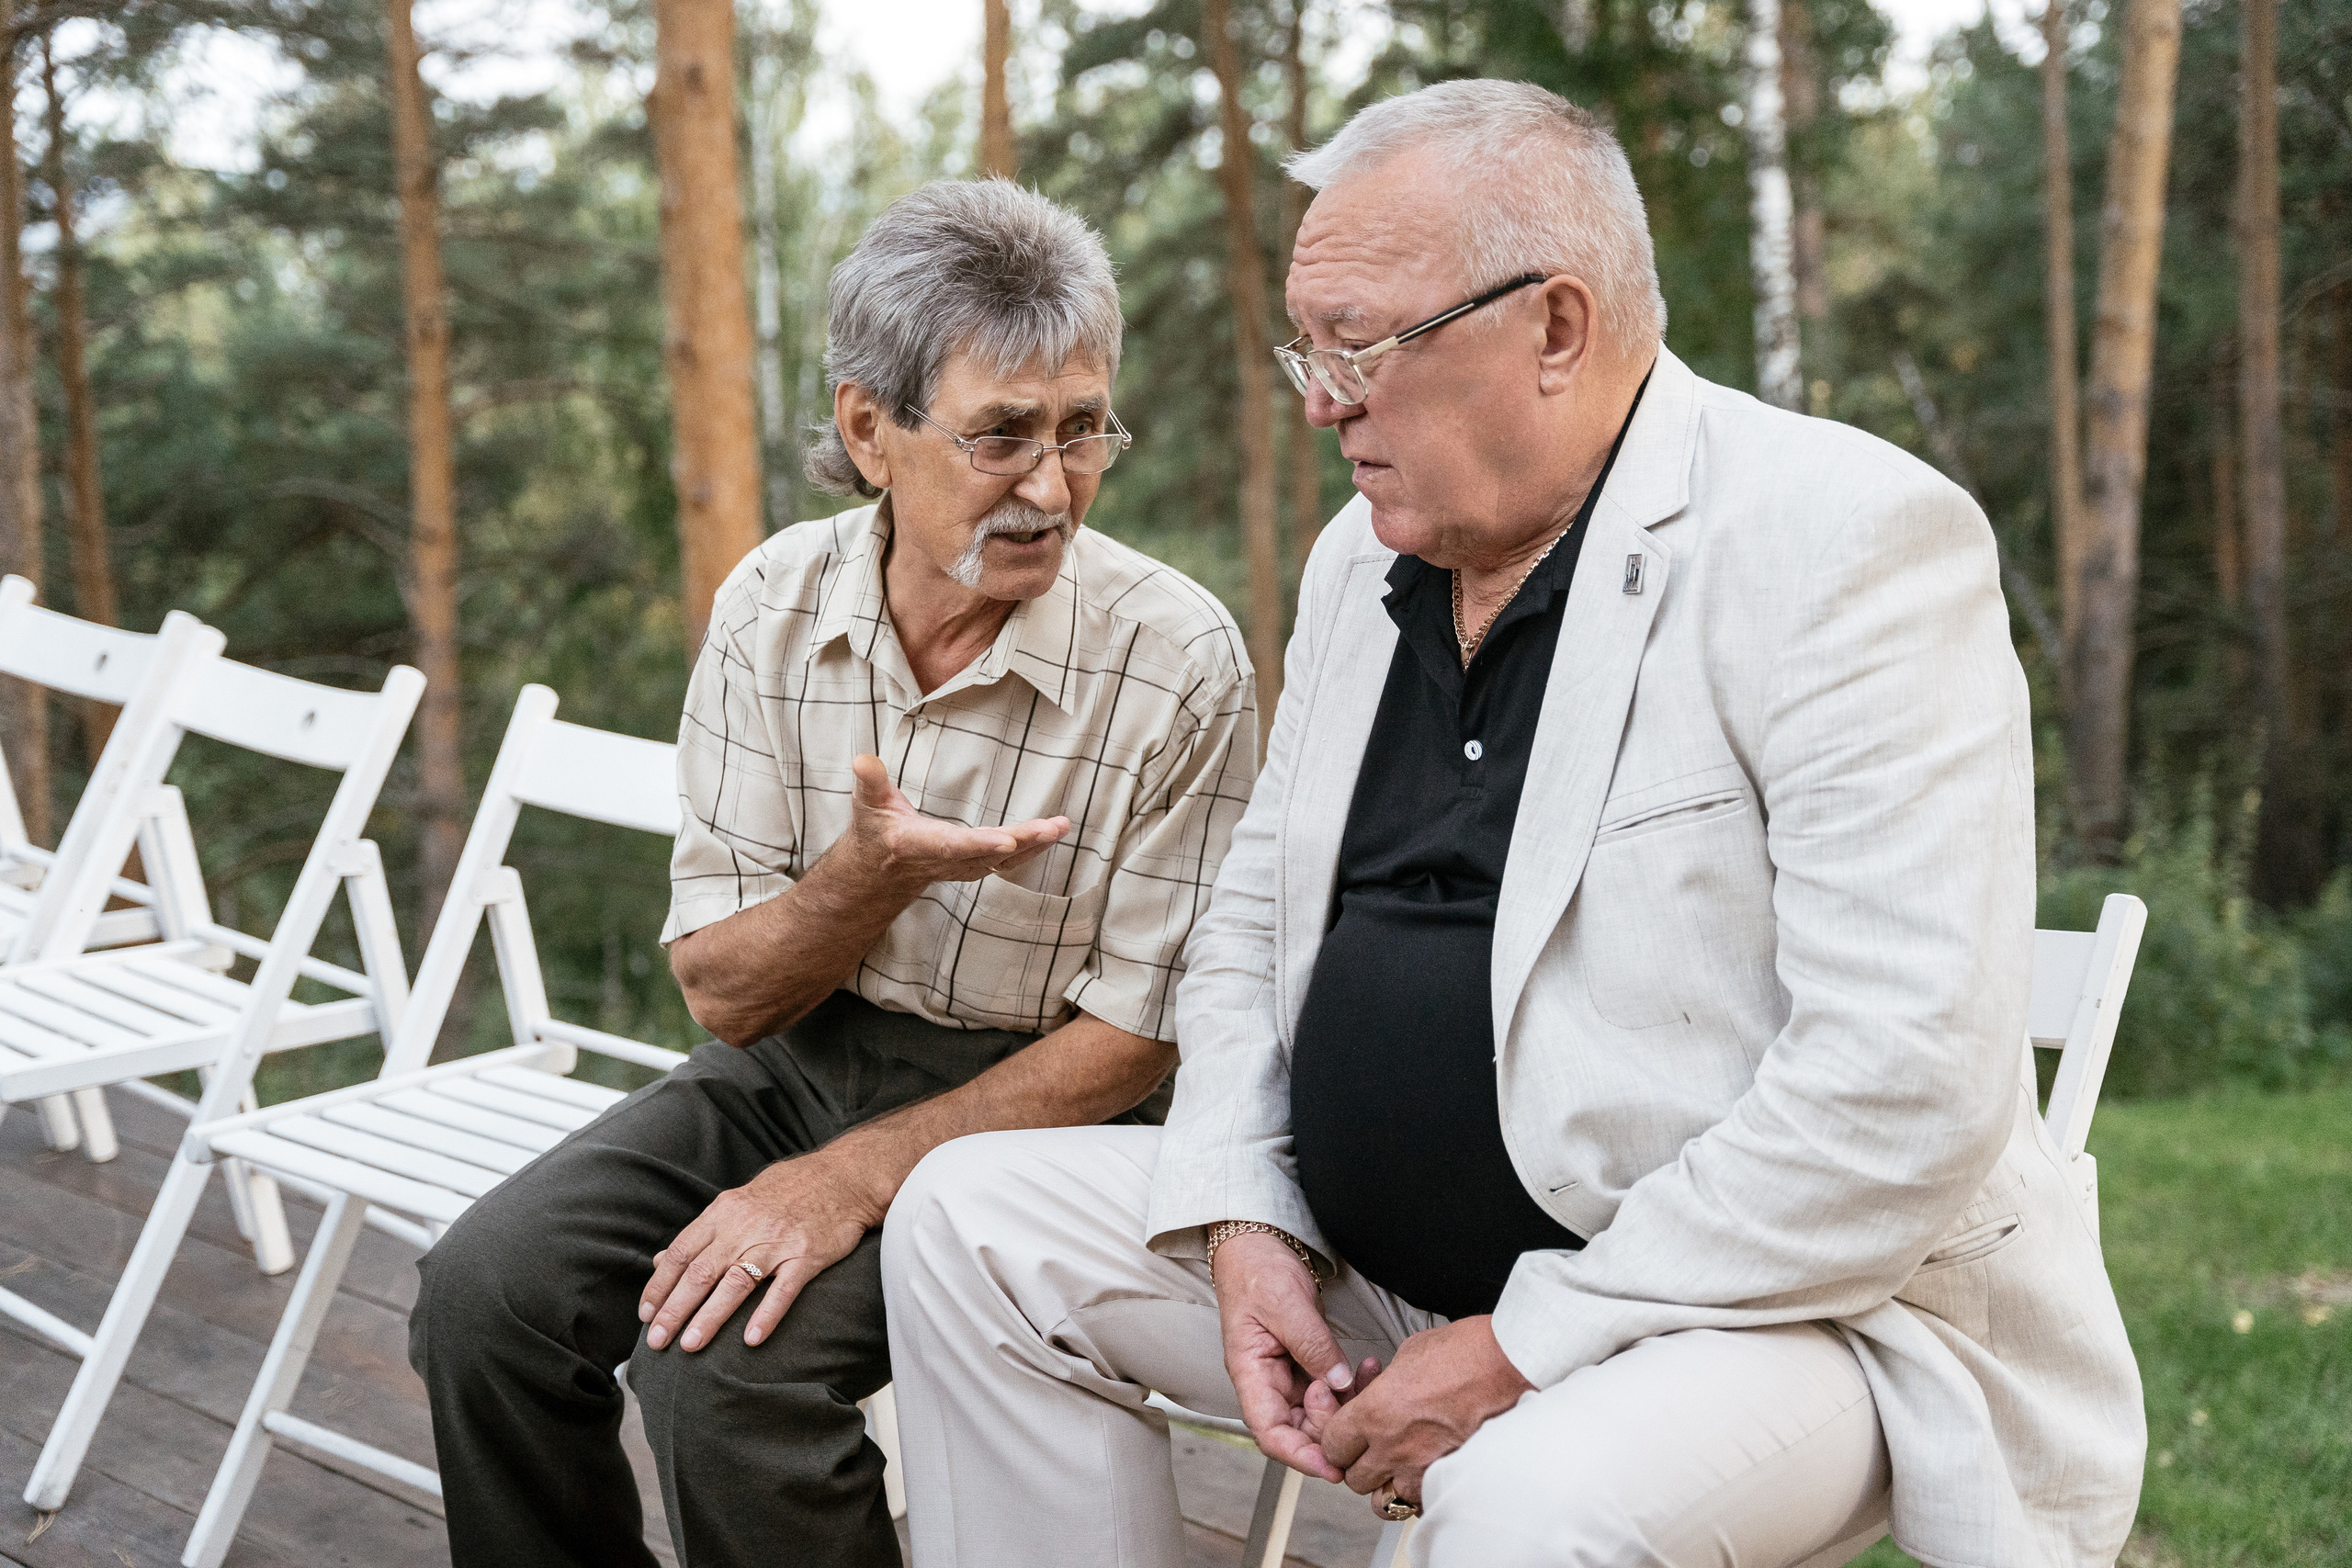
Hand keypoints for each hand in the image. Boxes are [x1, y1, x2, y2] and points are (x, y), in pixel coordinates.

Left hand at [639, 1152, 880, 1352]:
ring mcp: (777, 1241)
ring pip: (736, 1282)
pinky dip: (767, 1315)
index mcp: (724, 1212)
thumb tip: (662, 1260)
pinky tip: (751, 1340)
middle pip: (701, 1272)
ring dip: (710, 1316)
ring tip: (690, 1345)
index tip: (645, 1315)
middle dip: (675, 1309)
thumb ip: (702, 1232)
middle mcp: (746, 1226)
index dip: (660, 1285)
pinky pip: (784, 1289)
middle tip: (657, 1341)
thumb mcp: (738, 1200)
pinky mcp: (808, 1255)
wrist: (844, 1175)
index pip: (682, 1252)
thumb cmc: (788, 1190)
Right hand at [844, 753, 1066, 892]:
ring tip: (1062, 825)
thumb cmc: (875, 830)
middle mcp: (944, 860)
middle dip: (1022, 841)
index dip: (979, 844)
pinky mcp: (975, 866)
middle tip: (1053, 827)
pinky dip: (1033, 849)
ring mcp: (962, 867)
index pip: (952, 845)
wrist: (879, 871)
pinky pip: (1008, 862)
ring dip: (1035, 844)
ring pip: (1004, 859)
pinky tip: (1053, 834)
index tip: (1007, 839)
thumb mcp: (867, 803)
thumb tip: (863, 758)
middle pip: (988, 853)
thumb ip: (869, 780)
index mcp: (917, 844)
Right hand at [1212, 1231, 1375, 1482]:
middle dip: (1330, 1427)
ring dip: (1344, 1406)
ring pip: (1316, 1412)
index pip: (1269, 1431)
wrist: (1257, 1244)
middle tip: (1358, 1407)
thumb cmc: (1256, 1270)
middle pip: (1296, 1429)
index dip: (1299, 1455)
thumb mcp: (1284, 1303)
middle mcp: (1267, 1380)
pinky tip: (1367, 1370)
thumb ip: (1312, 1345)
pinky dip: (1349, 1386)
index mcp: (1249, 1372)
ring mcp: (1286, 1373)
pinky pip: (1328, 1389)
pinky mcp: (1305, 1362)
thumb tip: (1337, 1381)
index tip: (1331, 1465)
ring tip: (1367, 1380)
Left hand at [1315, 1316, 1533, 1512]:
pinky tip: (1426, 1475)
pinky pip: (1420, 1503)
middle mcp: (1392, 1447)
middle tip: (1371, 1451)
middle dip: (1359, 1466)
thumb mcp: (1408, 1354)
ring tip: (1397, 1469)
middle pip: (1354, 1479)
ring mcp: (1421, 1468)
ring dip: (1386, 1486)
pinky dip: (1418, 1494)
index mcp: (1374, 1412)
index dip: (1336, 1440)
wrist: (1509, 1365)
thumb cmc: (1464, 1351)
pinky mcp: (1450, 1479)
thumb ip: (1385, 1383)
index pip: (1332, 1445)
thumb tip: (1381, 1390)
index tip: (1345, 1436)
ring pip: (1384, 1500)